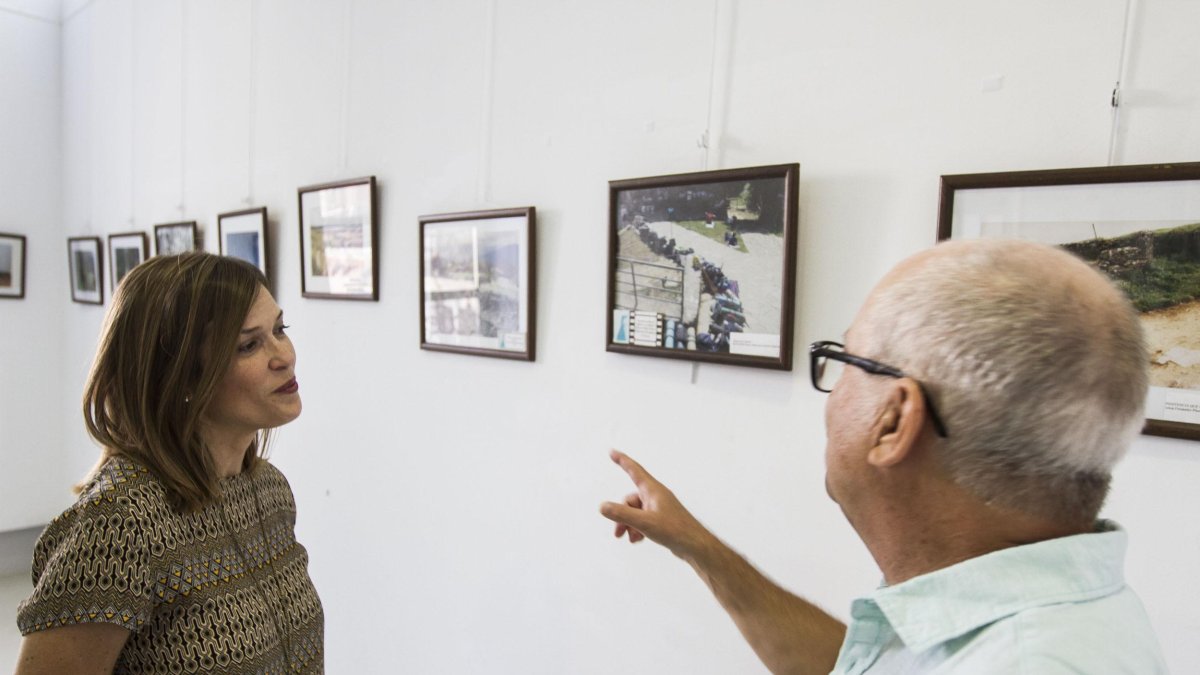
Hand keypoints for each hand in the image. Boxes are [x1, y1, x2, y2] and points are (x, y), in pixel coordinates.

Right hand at [599, 449, 713, 560]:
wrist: (694, 545)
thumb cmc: (674, 530)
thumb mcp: (644, 522)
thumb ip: (622, 514)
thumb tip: (603, 506)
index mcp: (653, 490)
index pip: (634, 470)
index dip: (622, 460)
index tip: (612, 452)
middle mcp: (655, 496)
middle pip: (630, 500)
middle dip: (621, 515)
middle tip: (617, 532)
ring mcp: (658, 508)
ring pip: (635, 512)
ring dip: (629, 524)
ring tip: (630, 538)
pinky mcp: (661, 519)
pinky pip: (643, 520)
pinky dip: (637, 528)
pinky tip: (638, 539)